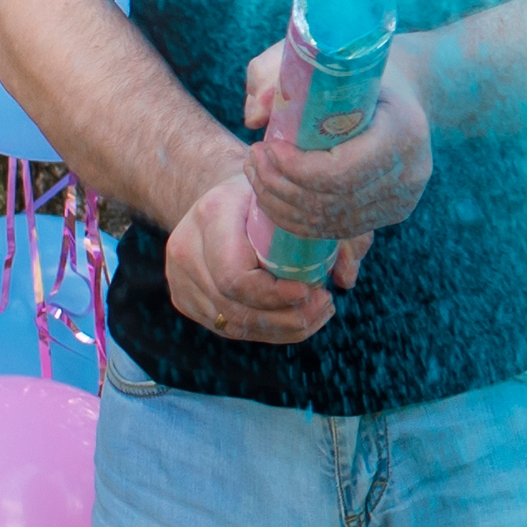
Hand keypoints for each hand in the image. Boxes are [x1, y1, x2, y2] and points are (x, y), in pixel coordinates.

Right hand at [164, 170, 349, 343]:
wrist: (223, 196)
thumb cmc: (269, 196)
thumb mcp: (302, 199)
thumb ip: (331, 231)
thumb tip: (347, 277)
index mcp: (213, 213)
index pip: (235, 276)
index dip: (274, 295)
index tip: (311, 291)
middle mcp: (187, 246)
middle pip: (234, 305)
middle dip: (286, 317)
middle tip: (325, 305)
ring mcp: (179, 276)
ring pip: (231, 323)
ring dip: (280, 328)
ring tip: (316, 313)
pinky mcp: (183, 297)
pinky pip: (226, 326)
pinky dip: (264, 330)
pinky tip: (294, 319)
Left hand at [238, 36, 437, 246]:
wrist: (418, 86)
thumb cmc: (363, 69)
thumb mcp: (324, 59)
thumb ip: (281, 77)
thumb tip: (253, 118)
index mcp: (403, 132)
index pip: (341, 172)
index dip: (294, 169)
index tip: (266, 147)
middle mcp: (411, 173)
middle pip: (331, 202)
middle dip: (279, 186)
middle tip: (252, 161)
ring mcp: (404, 199)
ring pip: (330, 222)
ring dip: (281, 206)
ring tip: (257, 177)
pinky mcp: (394, 213)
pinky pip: (337, 229)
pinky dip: (298, 220)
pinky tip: (275, 199)